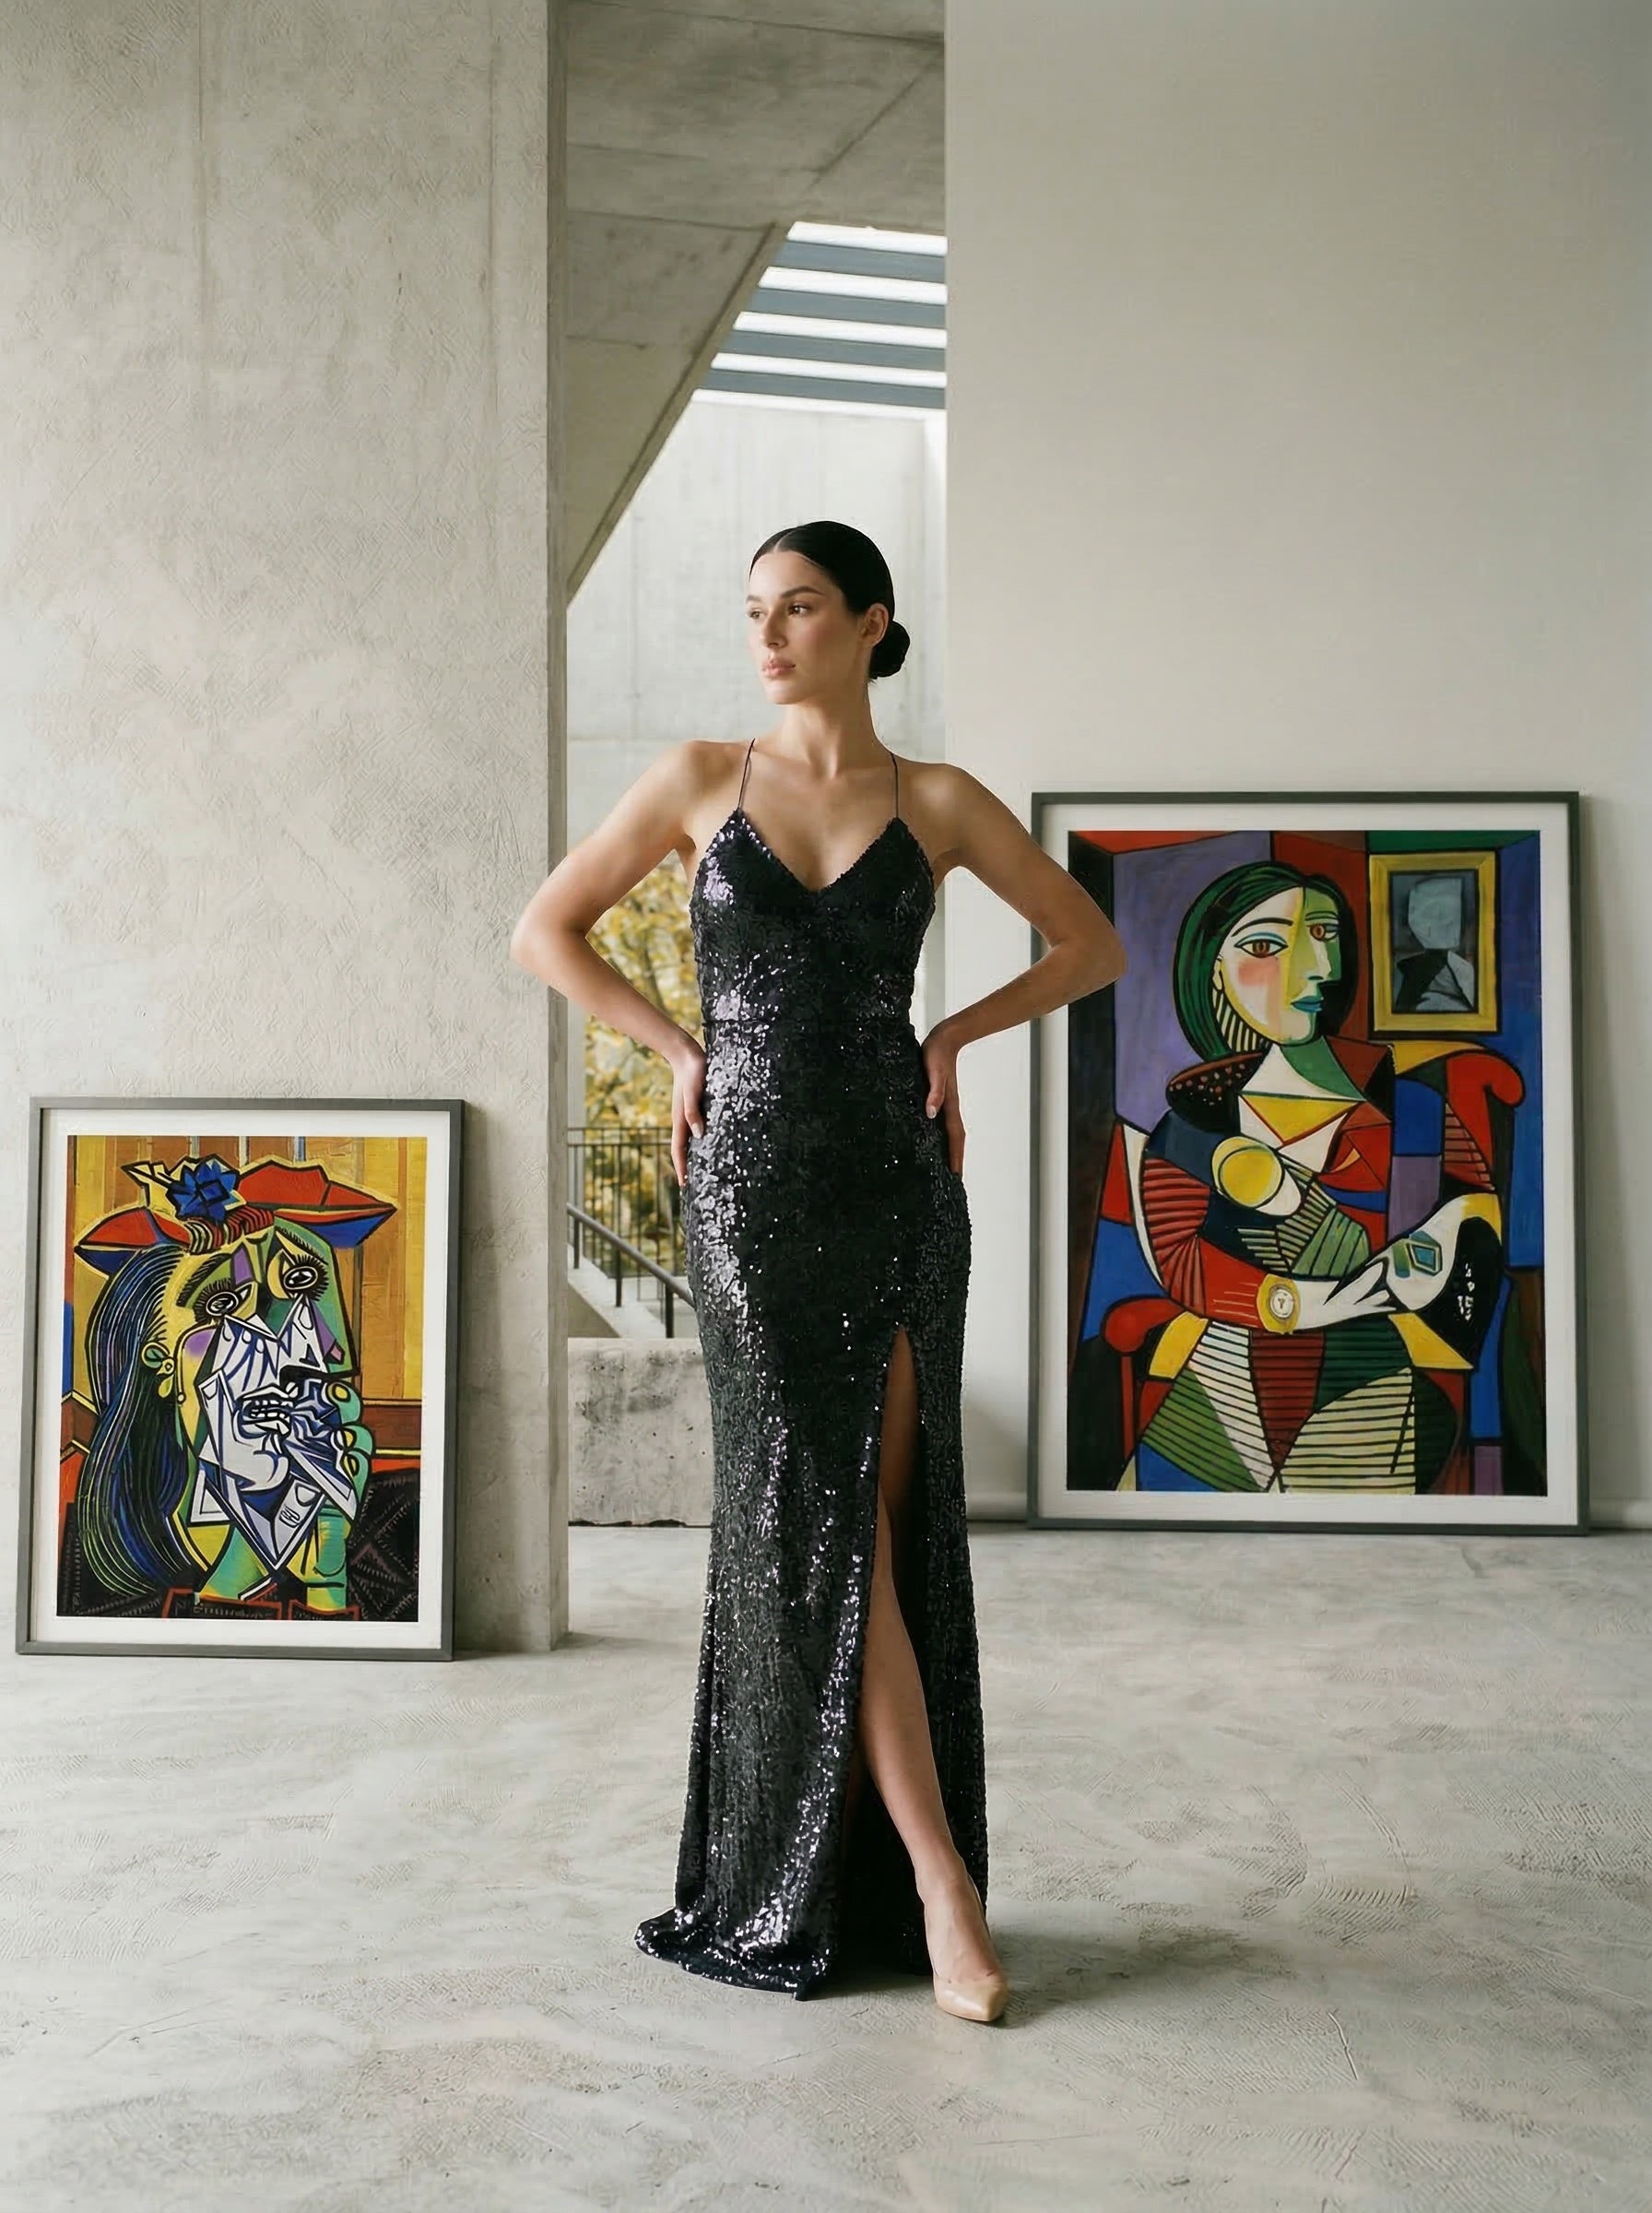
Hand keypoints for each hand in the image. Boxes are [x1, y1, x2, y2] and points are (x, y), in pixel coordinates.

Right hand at [670, 1038, 706, 1187]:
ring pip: (688, 1140)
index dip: (681, 1167)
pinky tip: (706, 1143)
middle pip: (682, 1149)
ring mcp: (687, 1114)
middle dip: (685, 1167)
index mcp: (681, 1119)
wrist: (687, 1053)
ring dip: (691, 1156)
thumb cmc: (693, 1071)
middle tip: (692, 1185)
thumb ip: (694, 1111)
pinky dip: (698, 1142)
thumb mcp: (694, 1090)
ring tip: (699, 1170)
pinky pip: (694, 1129)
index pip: (678, 1149)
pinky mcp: (694, 1107)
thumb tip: (698, 1135)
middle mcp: (683, 1119)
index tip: (684, 1184)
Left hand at [919, 1021, 965, 1174]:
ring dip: (950, 1148)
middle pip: (955, 1138)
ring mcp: (945, 1102)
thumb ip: (934, 1092)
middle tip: (953, 1178)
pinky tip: (932, 1138)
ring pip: (949, 1131)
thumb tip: (931, 1114)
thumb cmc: (937, 1054)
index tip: (956, 1174)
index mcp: (949, 1104)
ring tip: (946, 1164)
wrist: (943, 1038)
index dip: (955, 1155)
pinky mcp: (938, 1096)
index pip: (955, 1136)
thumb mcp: (933, 1072)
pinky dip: (940, 1134)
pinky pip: (942, 1121)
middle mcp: (949, 1107)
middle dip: (956, 1157)